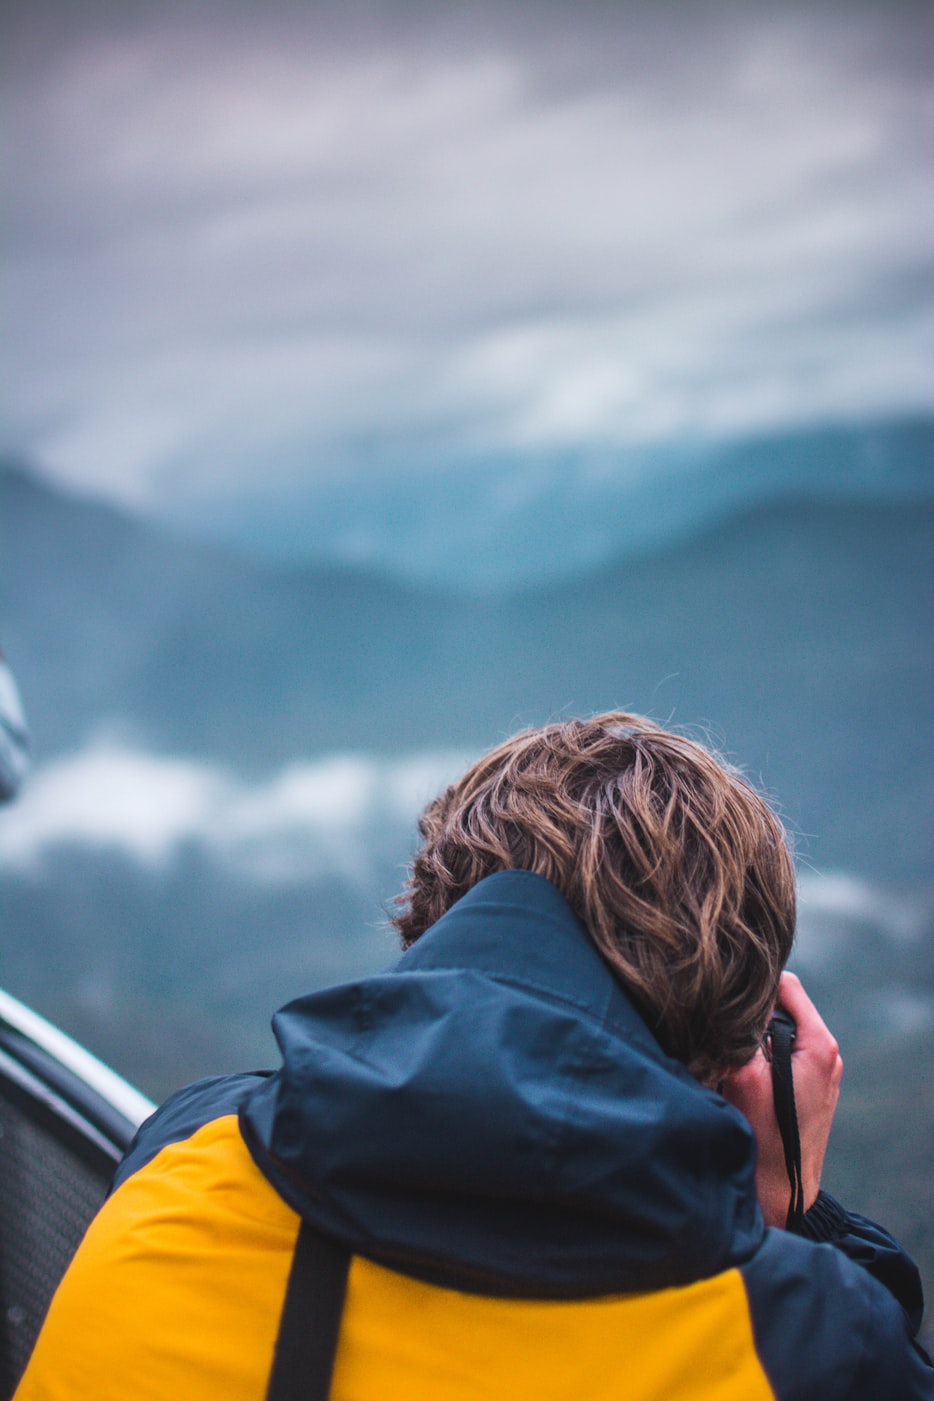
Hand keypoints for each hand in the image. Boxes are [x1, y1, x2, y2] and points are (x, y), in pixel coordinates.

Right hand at [721, 972, 842, 1228]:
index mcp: (819, 1044)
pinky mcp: (810, 1088)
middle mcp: (827, 1054)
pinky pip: (782, 1054)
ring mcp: (821, 1072)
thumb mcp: (745, 1076)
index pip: (785, 985)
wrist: (781, 1194)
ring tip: (733, 1059)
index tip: (728, 1002)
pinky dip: (761, 1058)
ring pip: (780, 1032)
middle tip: (725, 1032)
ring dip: (754, 1039)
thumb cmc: (764, 1138)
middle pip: (782, 1007)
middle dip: (752, 1015)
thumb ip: (743, 1032)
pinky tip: (743, 1078)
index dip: (753, 988)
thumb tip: (729, 1003)